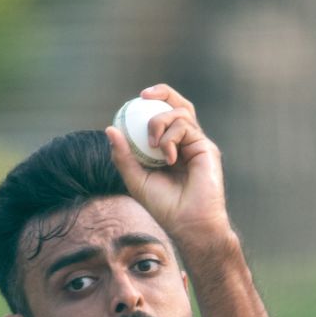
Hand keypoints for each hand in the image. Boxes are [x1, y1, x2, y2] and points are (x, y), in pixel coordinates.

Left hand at [105, 86, 231, 259]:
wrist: (188, 224)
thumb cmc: (165, 208)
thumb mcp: (136, 180)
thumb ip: (123, 156)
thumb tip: (110, 129)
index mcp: (171, 149)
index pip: (164, 117)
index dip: (153, 103)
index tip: (135, 102)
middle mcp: (186, 143)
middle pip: (178, 105)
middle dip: (163, 92)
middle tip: (143, 95)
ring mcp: (197, 144)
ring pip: (180, 113)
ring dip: (159, 123)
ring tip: (153, 145)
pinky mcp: (206, 147)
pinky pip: (185, 126)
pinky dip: (171, 138)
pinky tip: (169, 157)